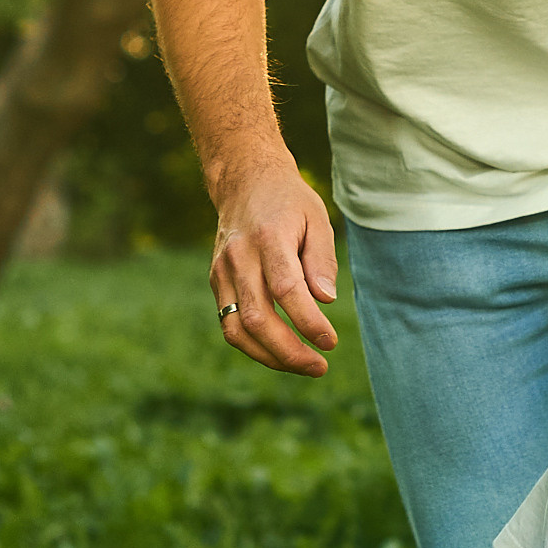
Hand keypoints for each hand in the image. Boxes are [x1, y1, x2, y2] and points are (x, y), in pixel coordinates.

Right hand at [210, 151, 339, 377]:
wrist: (244, 182)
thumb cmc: (289, 202)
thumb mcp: (317, 218)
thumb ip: (322, 260)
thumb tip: (325, 301)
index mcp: (268, 237)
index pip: (285, 288)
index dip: (307, 321)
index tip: (330, 342)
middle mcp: (239, 257)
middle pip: (257, 317)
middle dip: (289, 351)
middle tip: (319, 366)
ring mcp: (222, 271)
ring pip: (237, 329)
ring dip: (269, 356)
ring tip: (303, 366)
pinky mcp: (217, 282)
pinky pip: (229, 324)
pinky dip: (254, 345)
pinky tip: (280, 352)